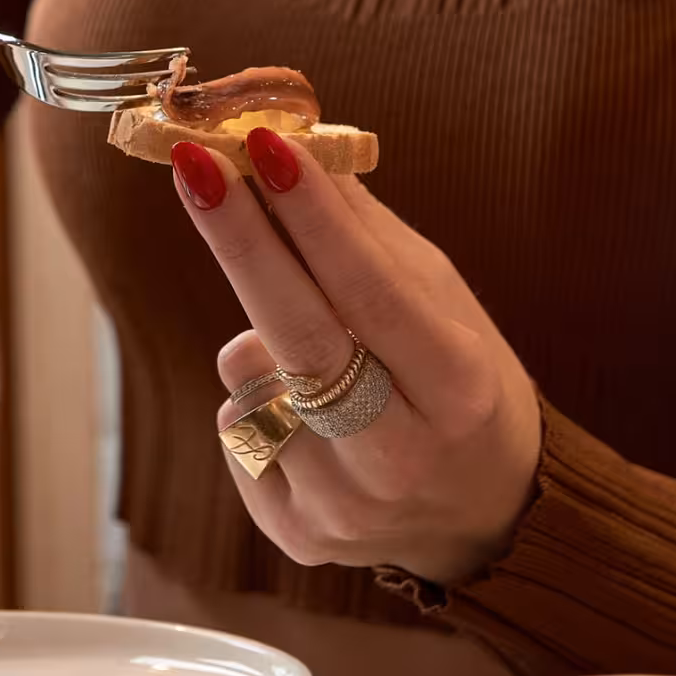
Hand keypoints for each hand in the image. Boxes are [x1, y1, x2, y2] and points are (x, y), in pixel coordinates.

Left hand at [172, 129, 540, 585]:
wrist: (483, 516)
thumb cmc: (457, 380)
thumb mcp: (441, 300)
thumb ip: (363, 232)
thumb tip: (287, 139)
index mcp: (458, 389)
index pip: (370, 289)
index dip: (312, 215)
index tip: (265, 141)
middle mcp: (401, 456)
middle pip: (297, 337)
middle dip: (240, 239)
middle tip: (193, 163)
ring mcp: (344, 507)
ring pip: (248, 379)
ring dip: (256, 340)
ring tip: (309, 355)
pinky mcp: (296, 536)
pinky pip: (233, 431)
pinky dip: (253, 401)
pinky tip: (303, 417)